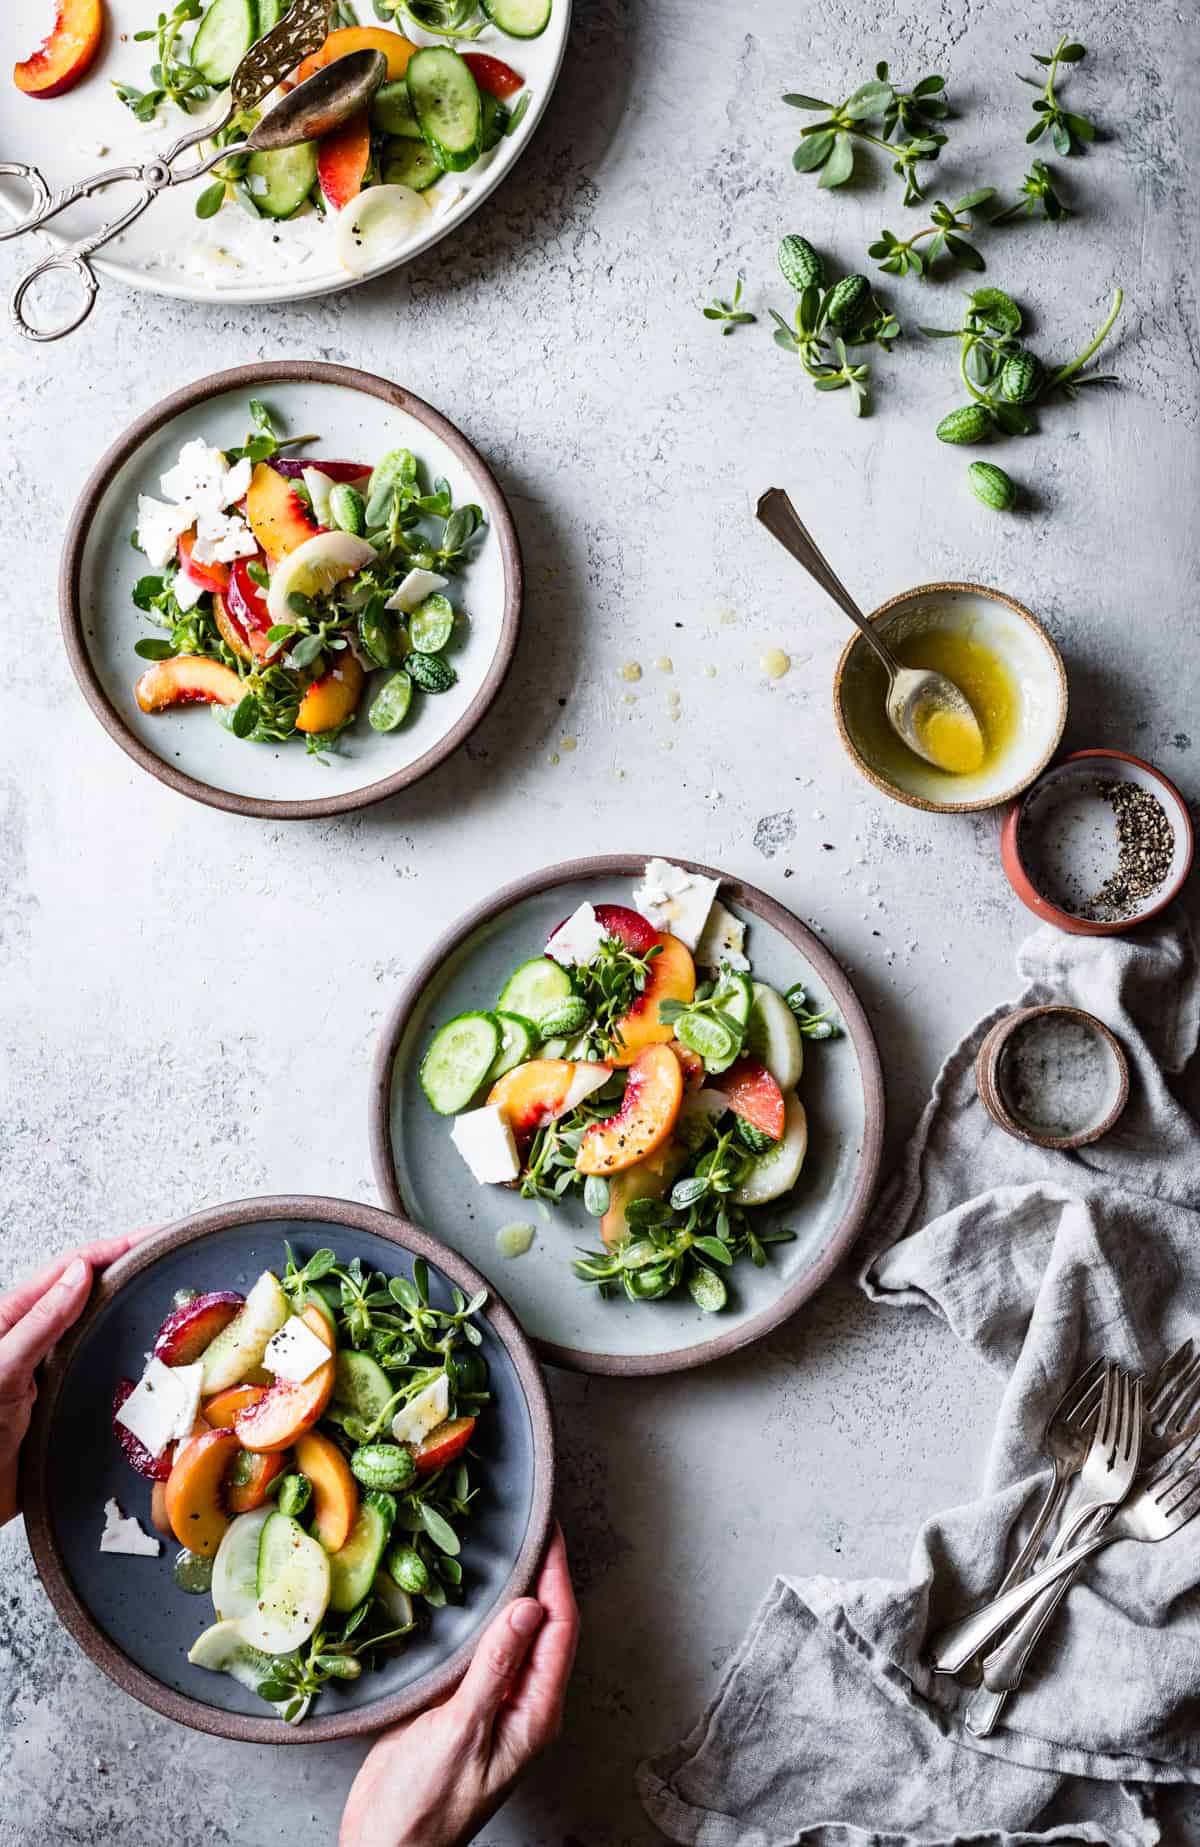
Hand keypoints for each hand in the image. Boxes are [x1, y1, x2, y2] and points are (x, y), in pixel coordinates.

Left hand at [0, 1229, 156, 1524]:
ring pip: (97, 1331)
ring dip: (129, 1316)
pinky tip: (147, 1365)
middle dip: (127, 1273)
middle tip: (169, 1265)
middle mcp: (33, 1340)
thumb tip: (81, 1272)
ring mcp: (48, 1370)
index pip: (70, 1269)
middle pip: (88, 1293)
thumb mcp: (4, 1369)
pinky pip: (99, 1371)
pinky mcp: (60, 1401)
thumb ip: (41, 1322)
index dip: (112, 1249)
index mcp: (13, 1318)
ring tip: (168, 1307)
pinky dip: (126, 1360)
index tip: (152, 1236)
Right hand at [340, 1524, 578, 1846]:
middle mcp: (524, 1706)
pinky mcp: (467, 1705)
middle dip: (545, 1575)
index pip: (560, 1629)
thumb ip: (494, 1670)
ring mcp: (497, 1705)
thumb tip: (529, 1608)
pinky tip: (473, 1593)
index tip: (551, 1530)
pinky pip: (489, 1650)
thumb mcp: (459, 1733)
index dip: (558, 1575)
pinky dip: (488, 1616)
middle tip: (533, 1524)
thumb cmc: (423, 1807)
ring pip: (519, 1635)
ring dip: (518, 1591)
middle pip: (548, 1627)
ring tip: (509, 1544)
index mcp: (535, 1715)